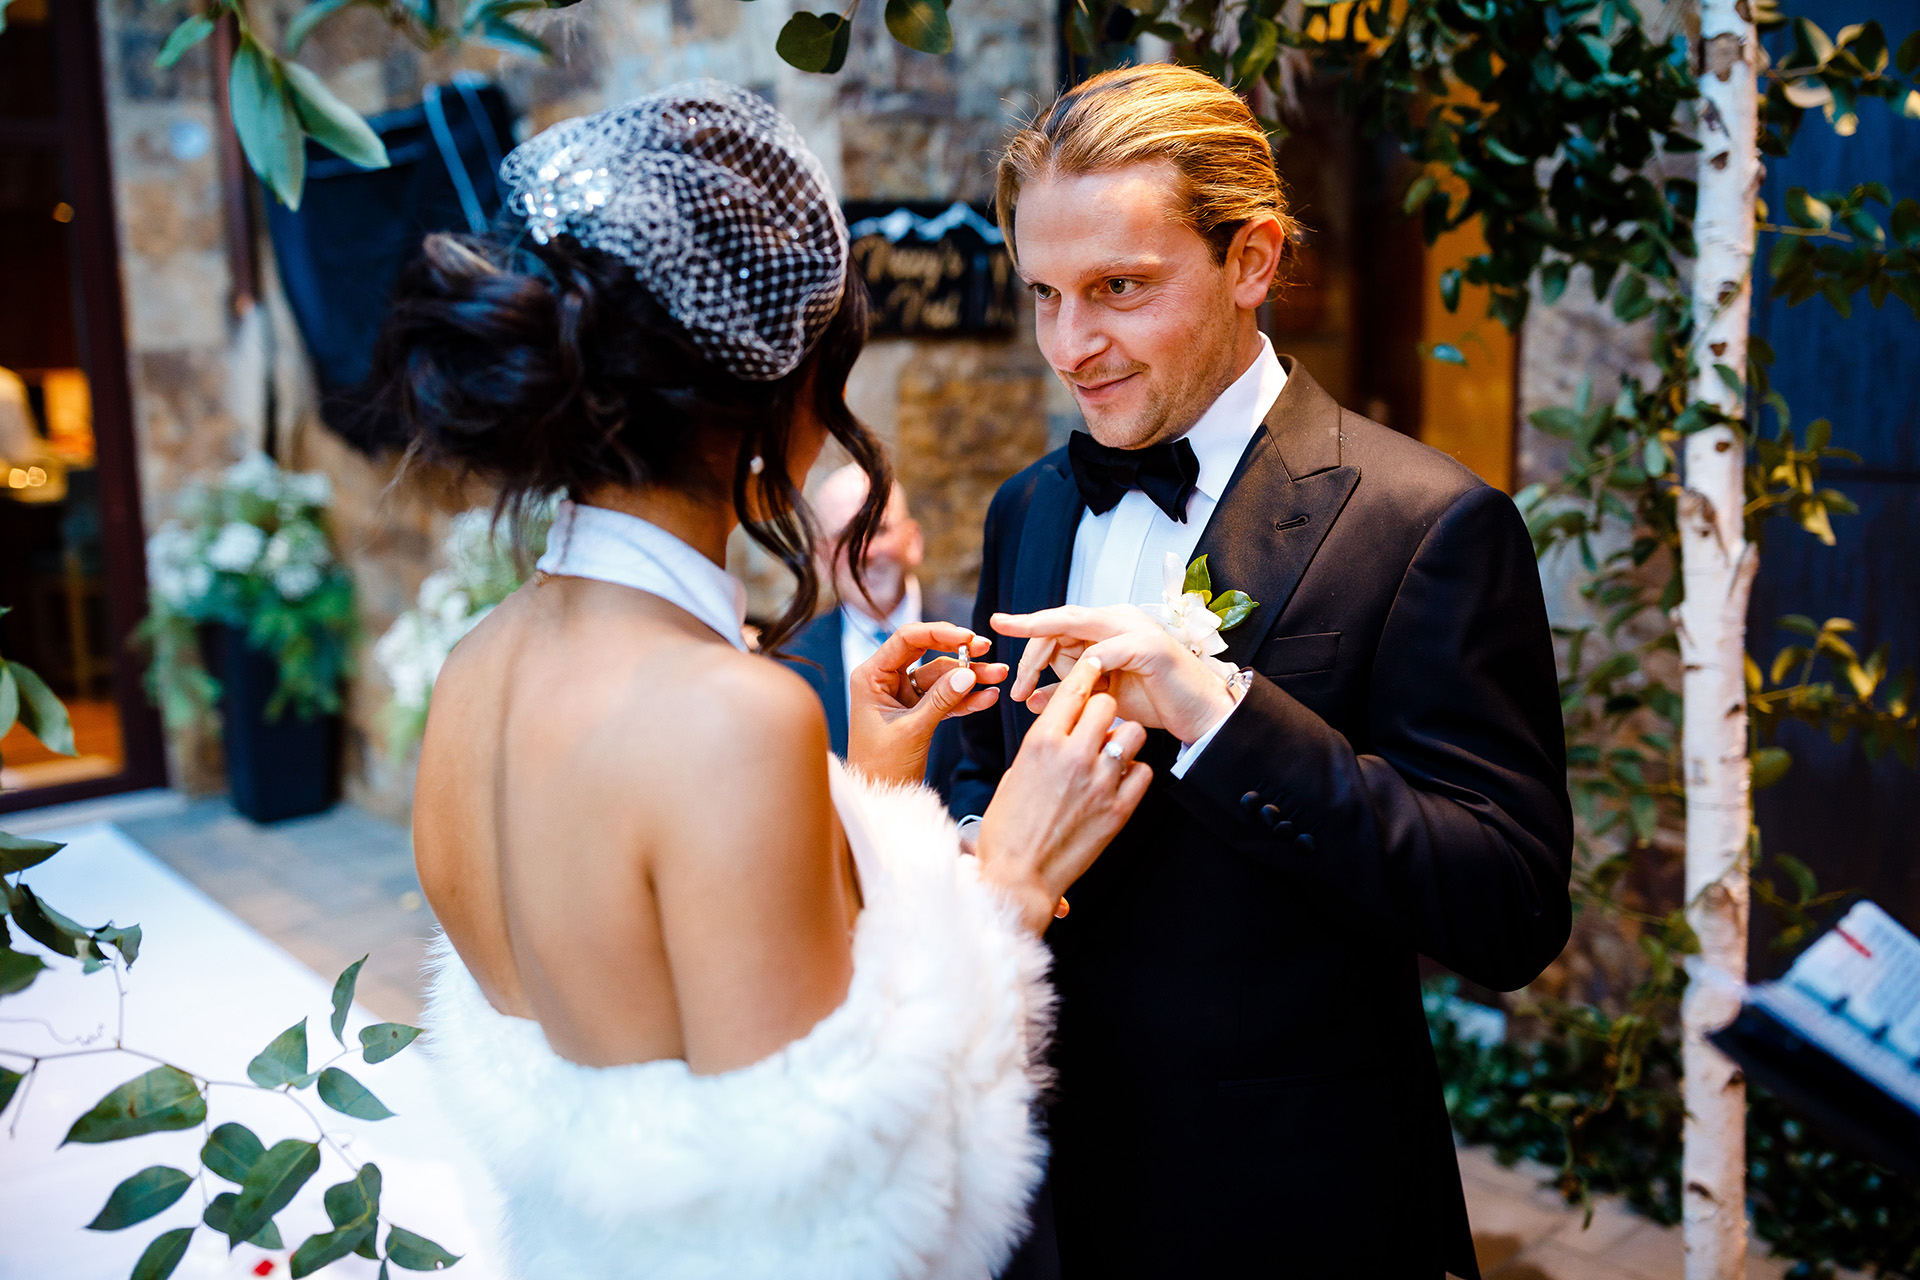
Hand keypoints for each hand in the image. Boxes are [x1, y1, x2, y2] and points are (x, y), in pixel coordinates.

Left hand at [846, 621, 1008, 787]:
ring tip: (999, 675)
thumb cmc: (882, 766)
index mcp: (872, 676)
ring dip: (970, 677)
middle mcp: (886, 680)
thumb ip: (941, 700)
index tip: (968, 637)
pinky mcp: (918, 711)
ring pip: (941, 677)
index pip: (906, 640)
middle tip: (987, 649)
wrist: (880, 797)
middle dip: (959, 653)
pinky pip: (945, 698)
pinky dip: (965, 698)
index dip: (938, 633)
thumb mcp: (912, 730)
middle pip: (927, 653)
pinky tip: (988, 697)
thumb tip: (967, 674)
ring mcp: (903, 695)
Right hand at [975, 654, 1152, 934]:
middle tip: (1098, 721)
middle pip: (1106, 704)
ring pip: (1132, 734)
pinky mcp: (1119, 809)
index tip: (1092, 667)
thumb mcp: (1015, 773)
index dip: (1085, 673)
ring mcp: (1100, 782)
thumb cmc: (1007, 827)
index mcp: (1041, 742)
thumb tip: (1063, 727)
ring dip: (1123, 739)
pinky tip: (1118, 782)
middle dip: (1103, 708)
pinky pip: (1144, 772)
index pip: (1072, 689)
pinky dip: (1134, 773)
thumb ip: (1044, 744)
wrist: (1018, 875)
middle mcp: (1073, 756)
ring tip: (1110, 753)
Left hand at [991, 605, 1236, 745]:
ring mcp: (1135, 627)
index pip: (1058, 623)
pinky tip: (1071, 686)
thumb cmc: (1154, 703)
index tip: (996, 632)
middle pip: (1060, 620)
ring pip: (1076, 626)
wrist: (1200, 715)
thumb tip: (1030, 698)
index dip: (1028, 633)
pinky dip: (1085, 666)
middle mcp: (1118, 618)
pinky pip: (1106, 650)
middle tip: (1014, 683)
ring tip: (1028, 686)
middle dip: (1030, 647)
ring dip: (1047, 657)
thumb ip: (1069, 692)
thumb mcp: (1101, 698)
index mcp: (1106, 627)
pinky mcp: (1149, 646)